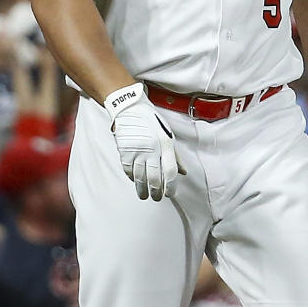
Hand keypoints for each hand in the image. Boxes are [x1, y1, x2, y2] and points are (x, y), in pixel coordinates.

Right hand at [105, 84, 178, 200]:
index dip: (170, 186)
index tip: (169, 194)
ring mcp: (137, 151)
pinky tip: (135, 182)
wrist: (130, 109)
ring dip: (143, 190)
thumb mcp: (168, 135)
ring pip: (140, 178)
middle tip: (157, 198)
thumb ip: (176, 155)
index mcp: (165, 145)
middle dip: (156, 192)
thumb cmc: (151, 121)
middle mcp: (152, 149)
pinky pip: (128, 171)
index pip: (170, 171)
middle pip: (155, 178)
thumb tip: (183, 172)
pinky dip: (132, 179)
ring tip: (145, 196)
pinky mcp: (124, 152)